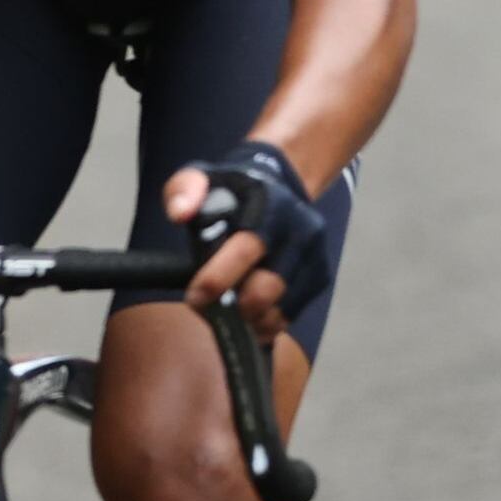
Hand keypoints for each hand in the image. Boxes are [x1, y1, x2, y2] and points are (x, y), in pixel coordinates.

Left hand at [165, 142, 331, 345]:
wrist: (281, 188)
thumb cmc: (234, 190)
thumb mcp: (203, 177)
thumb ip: (184, 189)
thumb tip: (180, 214)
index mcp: (271, 205)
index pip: (247, 249)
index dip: (217, 279)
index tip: (195, 296)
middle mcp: (301, 231)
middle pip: (266, 290)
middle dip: (233, 307)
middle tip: (210, 306)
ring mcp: (314, 256)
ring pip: (279, 311)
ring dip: (248, 320)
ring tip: (229, 310)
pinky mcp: (320, 277)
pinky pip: (289, 316)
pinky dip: (264, 323)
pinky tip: (247, 313)